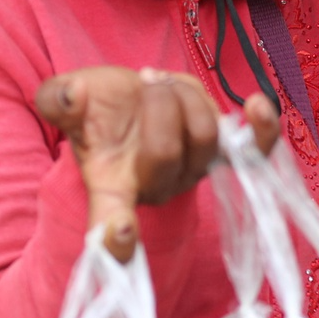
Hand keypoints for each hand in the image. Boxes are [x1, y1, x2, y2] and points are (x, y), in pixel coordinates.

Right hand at [34, 67, 279, 259]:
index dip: (115, 234)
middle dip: (157, 104)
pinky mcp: (224, 153)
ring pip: (205, 134)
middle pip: (166, 152)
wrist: (130, 98)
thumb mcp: (67, 96)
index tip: (120, 236)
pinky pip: (254, 150)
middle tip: (145, 81)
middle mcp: (157, 188)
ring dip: (185, 95)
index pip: (109, 221)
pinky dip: (260, 130)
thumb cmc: (96, 106)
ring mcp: (194, 172)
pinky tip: (257, 105)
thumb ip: (58, 98)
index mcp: (111, 186)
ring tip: (164, 83)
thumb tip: (71, 97)